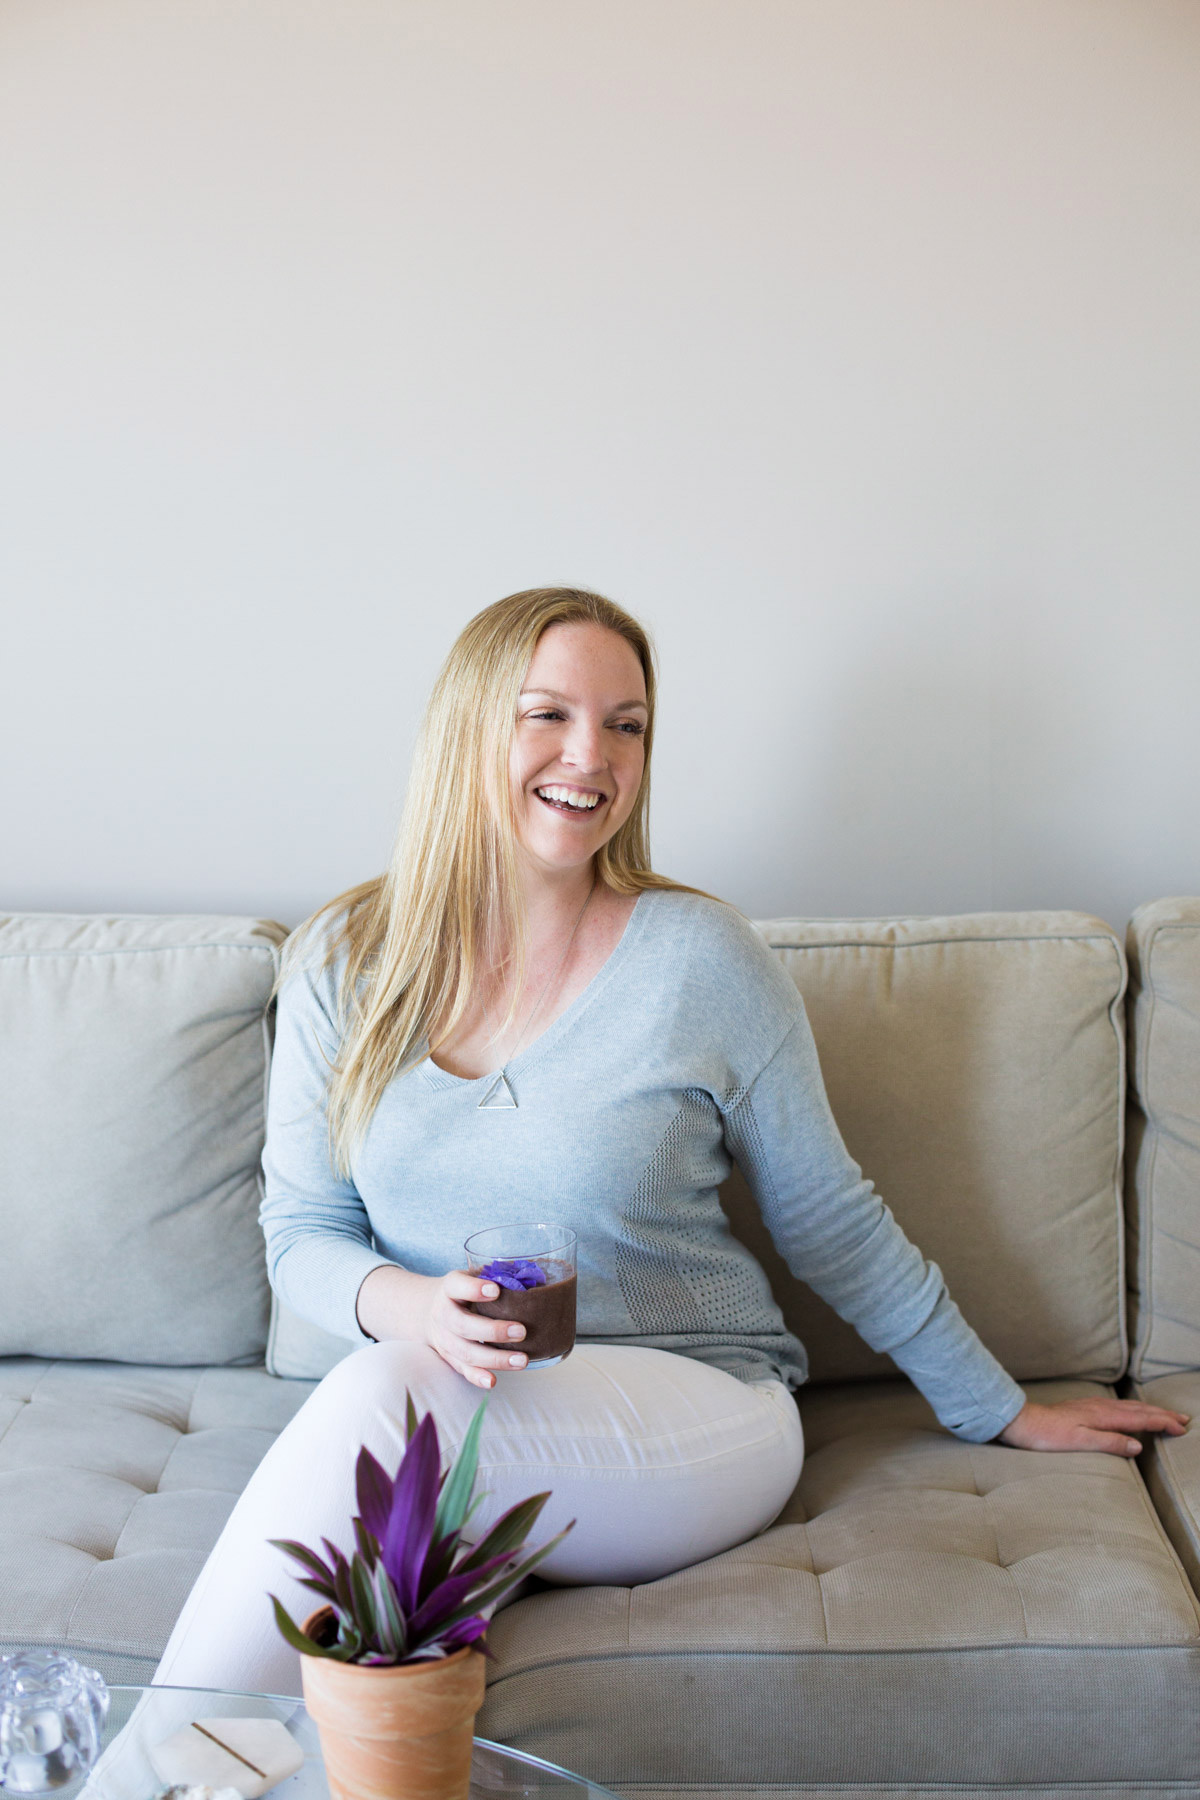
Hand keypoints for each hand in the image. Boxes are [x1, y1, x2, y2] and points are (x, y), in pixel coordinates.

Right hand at [354, 1263, 528, 1388]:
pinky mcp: (449, 1357)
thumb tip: (536, 1278)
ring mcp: (444, 1338)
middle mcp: (443, 1313)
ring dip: (494, 1358)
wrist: (428, 1310)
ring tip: (522, 1360)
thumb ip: (496, 1276)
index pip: (457, 1286)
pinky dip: (477, 1377)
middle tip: (521, 1331)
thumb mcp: (472, 1275)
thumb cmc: (463, 1290)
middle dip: (493, 1330)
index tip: (496, 1290)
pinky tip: (493, 1381)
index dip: (474, 1289)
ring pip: (465, 1351)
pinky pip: (462, 1369)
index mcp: (450, 1288)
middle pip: (463, 1325)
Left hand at [997, 1396, 1189, 1455]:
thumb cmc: (1047, 1435)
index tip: (1181, 1429)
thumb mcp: (1079, 1442)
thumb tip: (1138, 1446)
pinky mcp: (1085, 1409)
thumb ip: (1109, 1443)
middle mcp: (1100, 1407)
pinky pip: (1118, 1407)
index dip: (1162, 1423)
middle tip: (1183, 1420)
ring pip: (1129, 1406)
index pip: (1140, 1419)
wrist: (1022, 1422)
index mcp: (1103, 1416)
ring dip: (1150, 1410)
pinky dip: (1134, 1410)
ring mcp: (1092, 1406)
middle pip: (1139, 1409)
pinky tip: (1132, 1413)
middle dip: (1162, 1414)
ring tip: (1166, 1415)